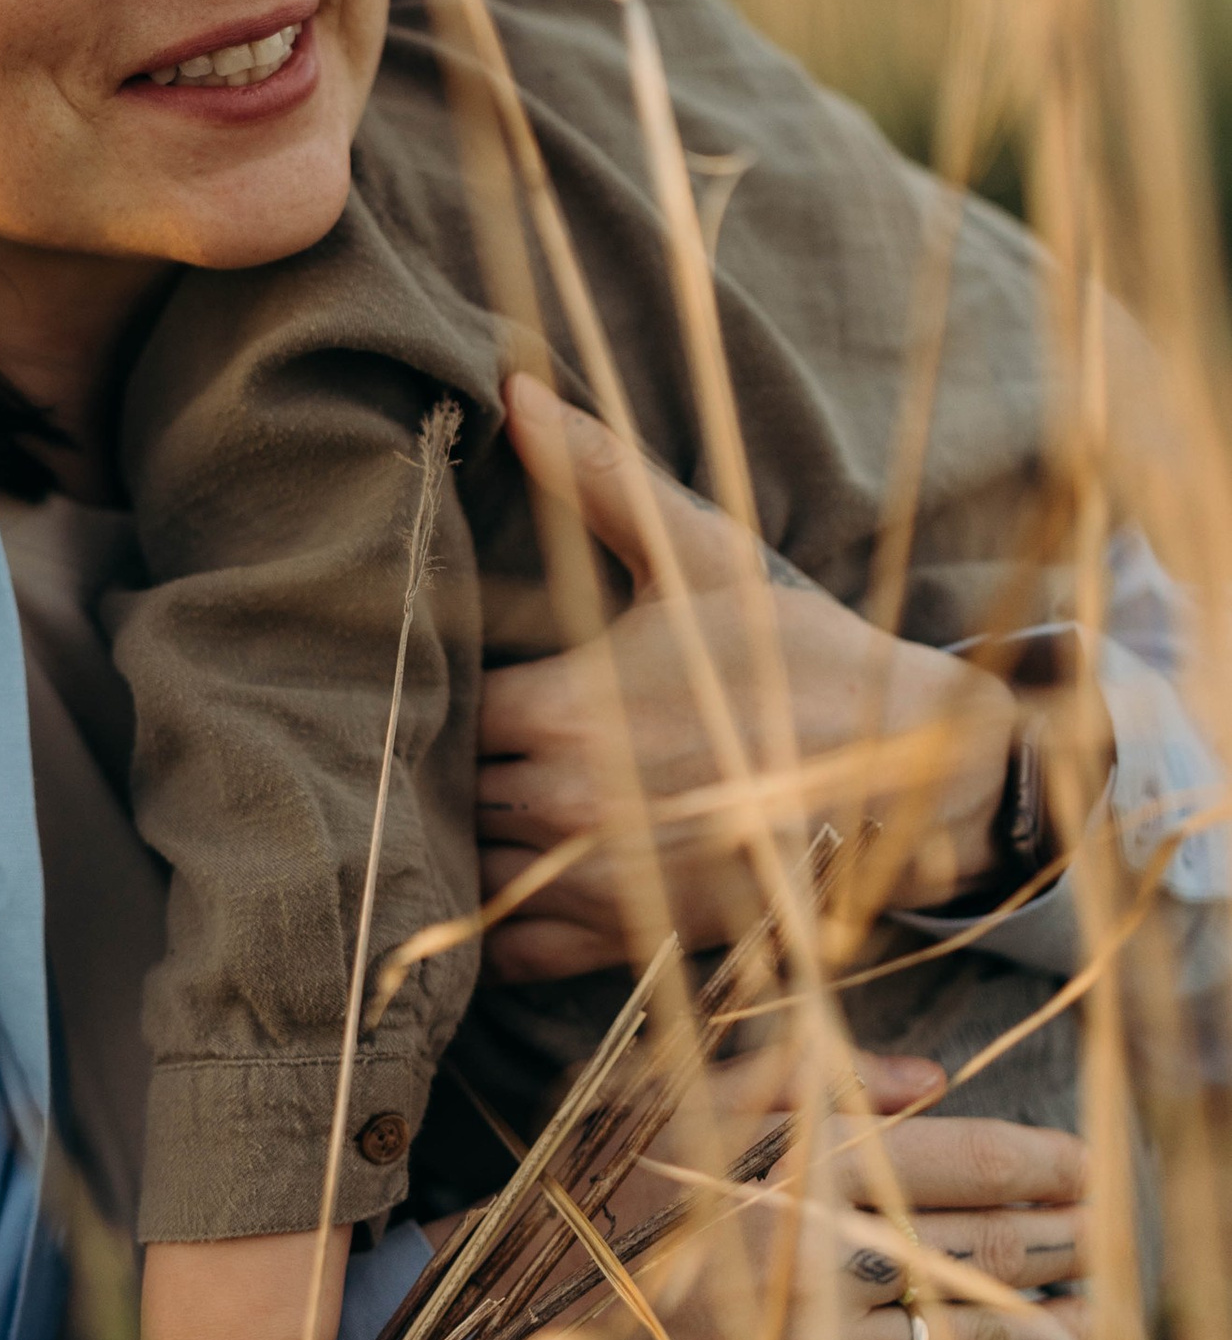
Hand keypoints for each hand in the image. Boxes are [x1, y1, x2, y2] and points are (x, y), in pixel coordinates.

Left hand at [477, 376, 1022, 983]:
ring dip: (460, 833)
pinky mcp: (630, 939)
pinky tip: (501, 872)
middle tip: (441, 724)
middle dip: (436, 757)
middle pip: (442, 785)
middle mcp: (570, 805)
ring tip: (470, 791)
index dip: (427, 684)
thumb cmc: (799, 656)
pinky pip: (514, 951)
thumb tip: (510, 387)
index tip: (438, 663)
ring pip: (469, 865)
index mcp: (569, 710)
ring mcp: (598, 883)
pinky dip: (493, 922)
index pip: (440, 704)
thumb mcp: (700, 554)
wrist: (911, 775)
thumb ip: (595, 475)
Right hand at [512, 1061, 1087, 1339]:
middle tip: (1103, 1232)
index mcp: (792, 1169)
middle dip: (1062, 1239)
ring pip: (970, 1338)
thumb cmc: (593, 1202)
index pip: (963, 1163)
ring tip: (1088, 1308)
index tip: (1085, 1165)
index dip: (1042, 1164)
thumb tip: (931, 1079)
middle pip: (983, 1249)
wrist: (512, 1335)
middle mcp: (816, 1262)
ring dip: (1045, 1322)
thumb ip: (802, 1073)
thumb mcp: (677, 1101)